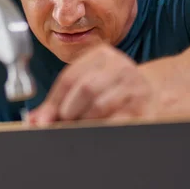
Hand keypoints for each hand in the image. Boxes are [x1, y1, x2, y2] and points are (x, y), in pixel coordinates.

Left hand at [27, 44, 158, 125]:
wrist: (155, 92)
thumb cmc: (112, 90)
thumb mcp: (86, 84)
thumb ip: (58, 101)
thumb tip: (34, 120)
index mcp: (101, 56)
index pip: (69, 78)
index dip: (53, 102)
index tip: (43, 121)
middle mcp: (120, 66)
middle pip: (85, 89)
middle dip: (69, 112)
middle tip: (64, 125)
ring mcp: (135, 86)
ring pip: (100, 107)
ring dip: (84, 123)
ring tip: (81, 127)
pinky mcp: (145, 108)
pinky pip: (116, 122)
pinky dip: (101, 129)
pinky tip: (97, 133)